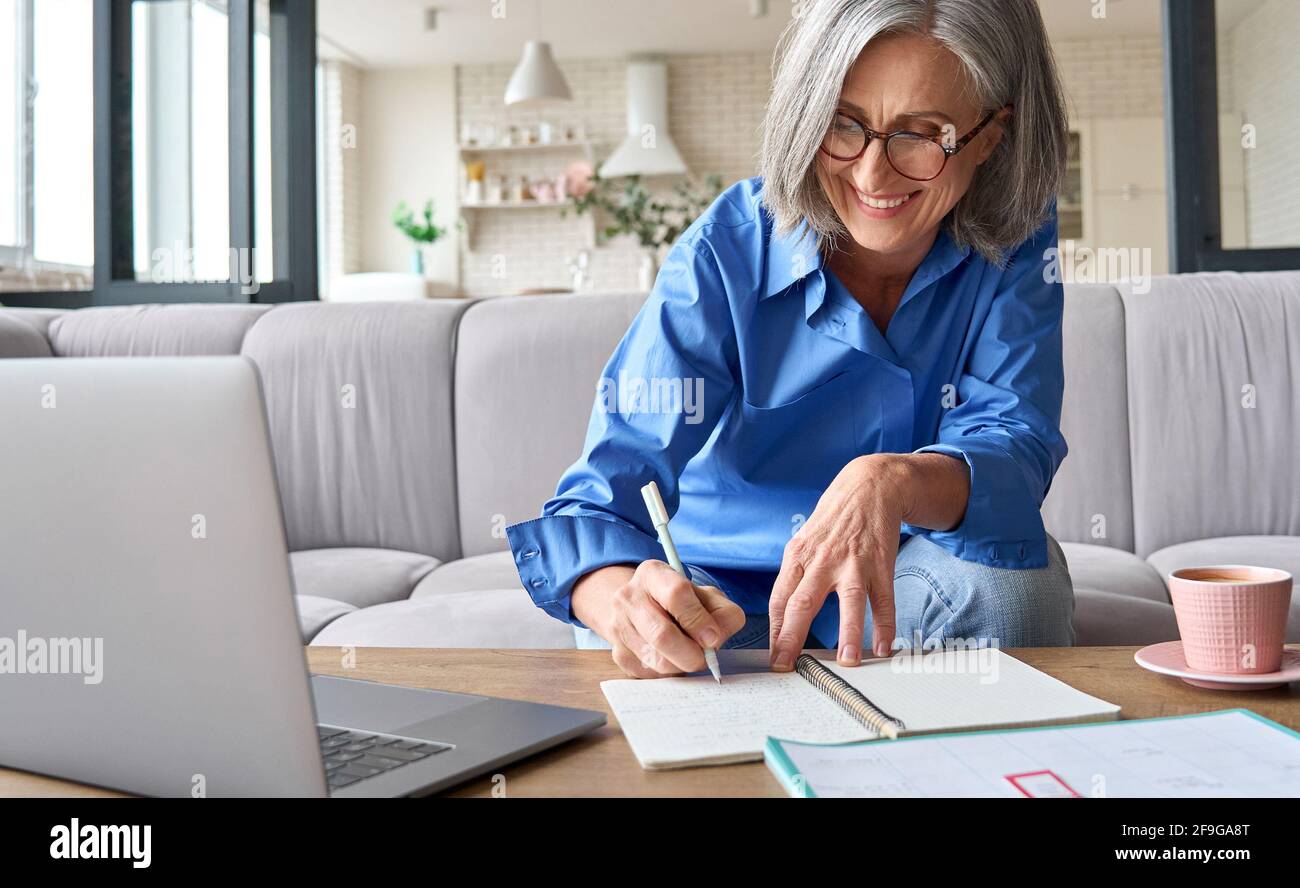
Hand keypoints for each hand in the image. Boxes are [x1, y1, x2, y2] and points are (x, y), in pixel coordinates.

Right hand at [574, 560, 746, 677]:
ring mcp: (618, 626)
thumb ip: (723, 613)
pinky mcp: (618, 653)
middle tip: (705, 657)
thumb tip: (714, 639)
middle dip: (691, 654)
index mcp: (653, 574)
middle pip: (661, 634)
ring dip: (681, 665)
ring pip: (656, 660)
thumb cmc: (682, 603)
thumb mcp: (707, 596)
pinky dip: (669, 673)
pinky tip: (671, 658)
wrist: (643, 608)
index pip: (676, 595)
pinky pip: (650, 674)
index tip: (713, 638)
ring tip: (688, 655)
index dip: (698, 620)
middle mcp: (628, 597)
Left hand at [769, 455, 909, 669]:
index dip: (775, 630)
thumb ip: (795, 576)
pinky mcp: (880, 564)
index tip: (775, 655)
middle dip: (792, 637)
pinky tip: (883, 646)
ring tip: (847, 662)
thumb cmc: (832, 521)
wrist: (868, 486)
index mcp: (797, 556)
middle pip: (802, 602)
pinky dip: (885, 624)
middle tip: (787, 665)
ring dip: (848, 633)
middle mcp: (822, 560)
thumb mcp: (803, 542)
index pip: (779, 599)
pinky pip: (883, 599)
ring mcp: (853, 562)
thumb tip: (782, 616)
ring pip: (849, 601)